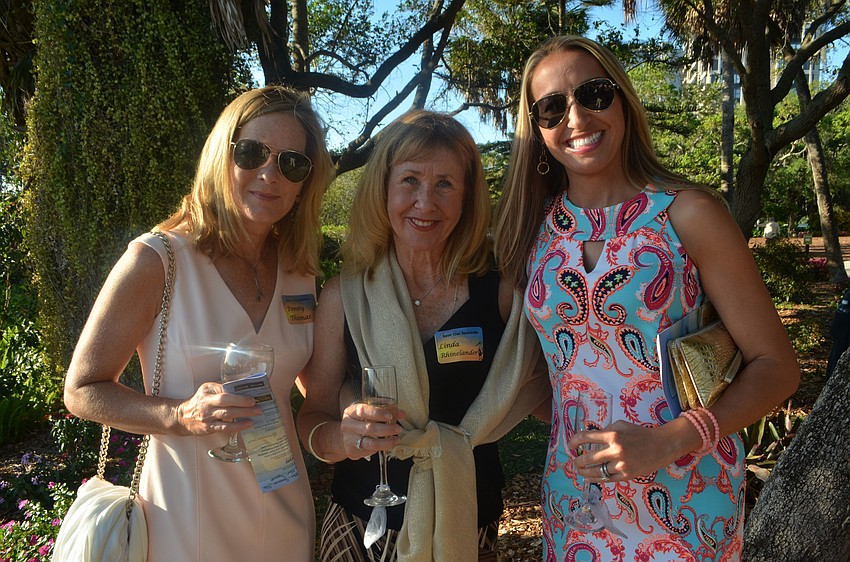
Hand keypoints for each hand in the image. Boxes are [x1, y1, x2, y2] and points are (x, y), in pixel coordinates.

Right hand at [175, 382, 260, 435]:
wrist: (182, 417)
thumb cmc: (200, 402)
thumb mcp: (207, 391)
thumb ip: (221, 389)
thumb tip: (243, 389)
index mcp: (207, 390)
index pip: (224, 388)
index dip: (238, 391)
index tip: (252, 392)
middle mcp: (206, 402)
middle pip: (225, 400)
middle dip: (242, 401)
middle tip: (255, 403)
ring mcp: (207, 415)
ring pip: (227, 413)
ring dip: (243, 413)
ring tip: (256, 412)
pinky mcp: (209, 427)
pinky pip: (225, 427)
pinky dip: (237, 425)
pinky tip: (247, 424)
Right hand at [340, 401, 404, 459]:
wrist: (342, 438)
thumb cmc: (359, 422)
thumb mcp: (367, 413)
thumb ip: (385, 411)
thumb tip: (402, 413)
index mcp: (351, 412)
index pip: (363, 410)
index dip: (377, 413)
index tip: (389, 416)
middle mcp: (348, 425)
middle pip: (369, 428)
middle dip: (386, 429)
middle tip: (398, 429)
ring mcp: (350, 439)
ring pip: (370, 442)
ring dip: (386, 442)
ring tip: (397, 439)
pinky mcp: (353, 451)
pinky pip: (369, 450)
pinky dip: (381, 448)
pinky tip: (389, 445)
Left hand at [569, 419, 695, 481]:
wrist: (661, 446)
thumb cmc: (639, 433)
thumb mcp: (620, 425)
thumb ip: (605, 430)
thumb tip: (589, 439)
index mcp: (612, 435)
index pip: (584, 438)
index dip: (573, 442)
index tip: (571, 446)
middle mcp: (615, 450)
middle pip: (587, 459)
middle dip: (577, 461)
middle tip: (575, 461)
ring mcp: (621, 465)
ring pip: (595, 472)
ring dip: (584, 472)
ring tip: (580, 471)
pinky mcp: (626, 476)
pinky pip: (606, 480)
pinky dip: (596, 479)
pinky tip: (590, 478)